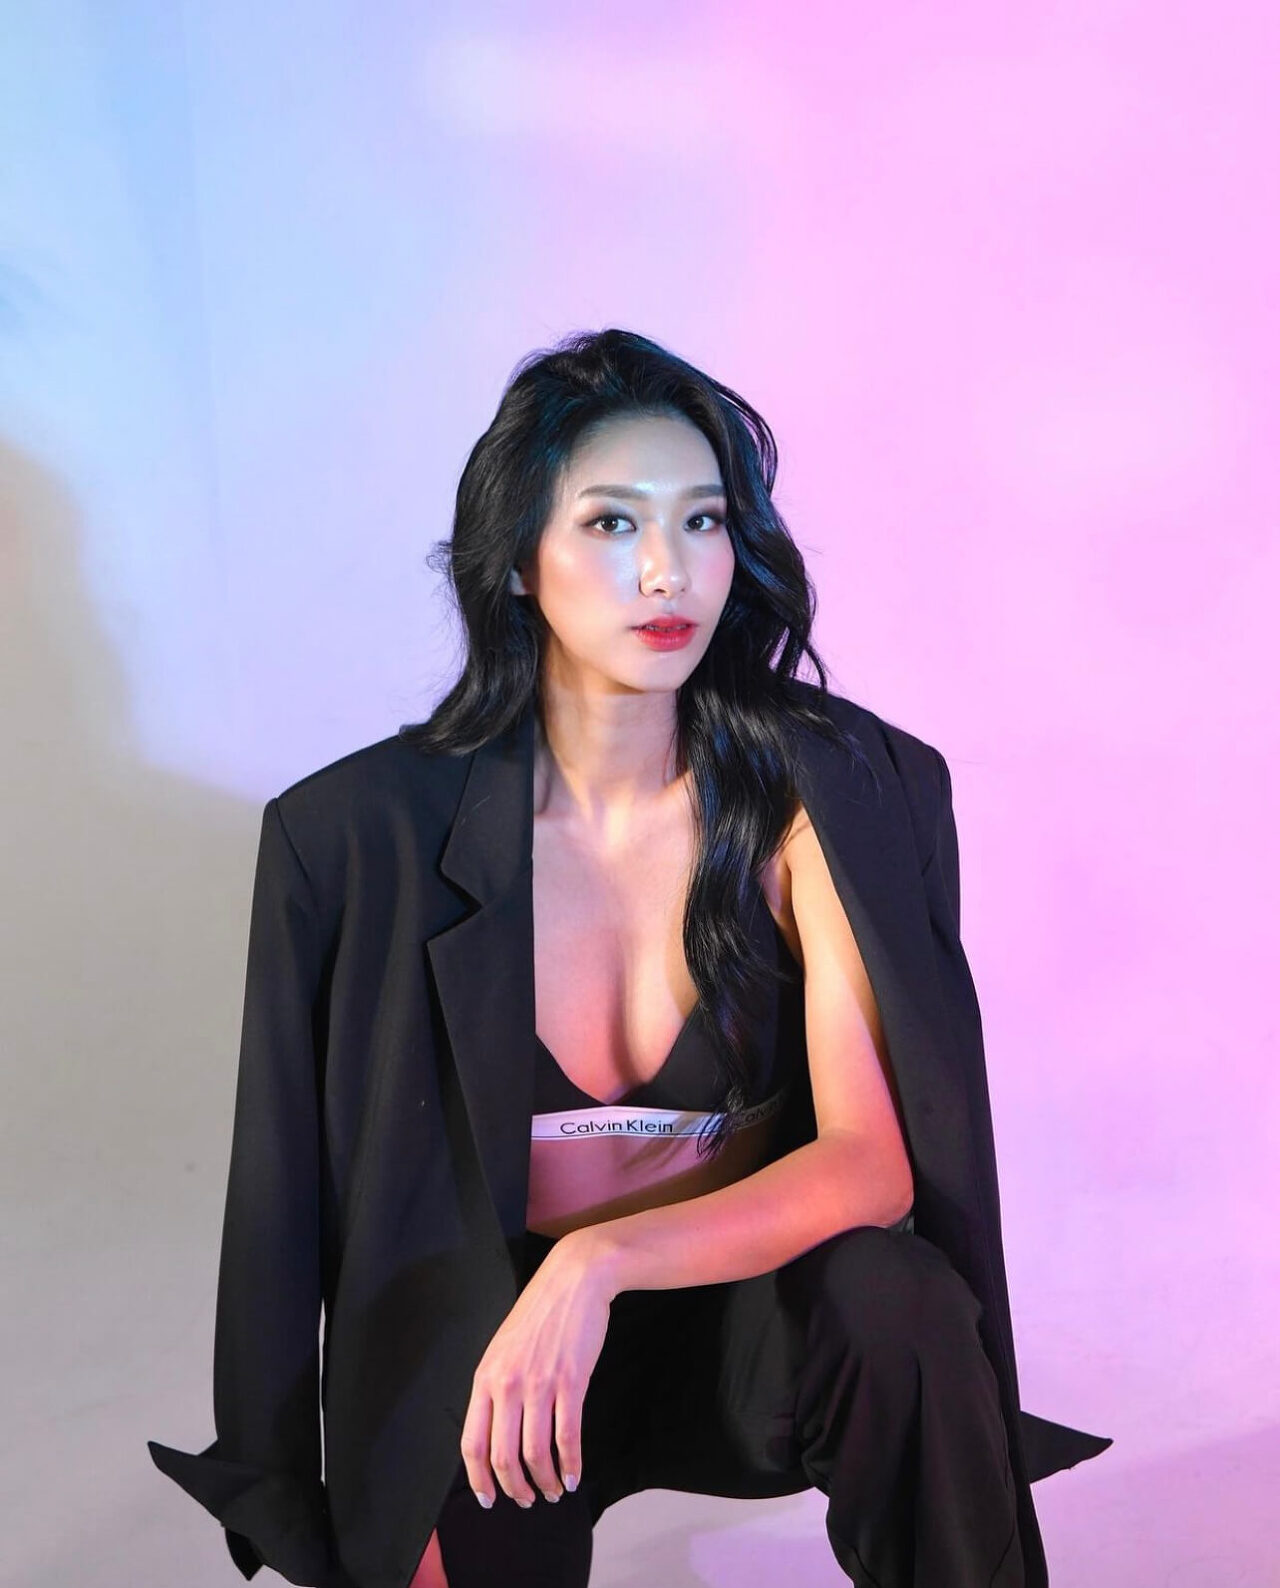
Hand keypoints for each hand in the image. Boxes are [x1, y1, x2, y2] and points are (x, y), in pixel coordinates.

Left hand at [460, 1231, 614, 1508]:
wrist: (574, 1279)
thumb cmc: (541, 1313)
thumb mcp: (504, 1348)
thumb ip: (496, 1386)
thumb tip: (496, 1431)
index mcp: (485, 1378)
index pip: (471, 1444)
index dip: (479, 1479)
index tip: (490, 1499)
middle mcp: (507, 1385)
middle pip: (503, 1456)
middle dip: (515, 1488)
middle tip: (528, 1499)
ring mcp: (539, 1384)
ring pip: (535, 1453)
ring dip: (545, 1481)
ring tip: (554, 1491)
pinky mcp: (571, 1382)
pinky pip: (567, 1437)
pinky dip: (571, 1464)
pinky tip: (574, 1475)